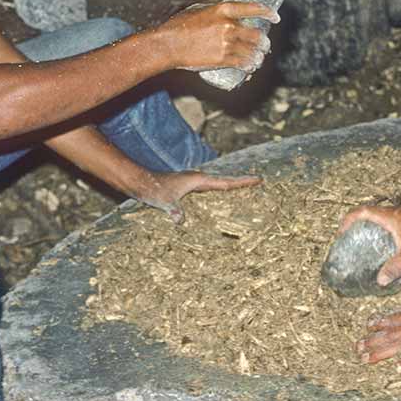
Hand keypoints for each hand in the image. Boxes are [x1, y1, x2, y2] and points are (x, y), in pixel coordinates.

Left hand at [132, 171, 260, 223]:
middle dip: (242, 183)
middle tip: (259, 183)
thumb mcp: (165, 202)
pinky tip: (221, 202)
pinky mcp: (188, 188)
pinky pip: (209, 191)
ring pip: (217, 186)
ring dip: (231, 188)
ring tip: (246, 192)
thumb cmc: (154, 189)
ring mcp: (194, 183)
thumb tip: (179, 220)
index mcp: (199, 181)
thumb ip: (174, 210)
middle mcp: (199, 180)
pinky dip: (219, 194)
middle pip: (226, 182)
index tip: (258, 179)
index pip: (226, 183)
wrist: (142, 182)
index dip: (243, 182)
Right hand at [156, 2, 277, 72]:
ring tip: (258, 59)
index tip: (275, 17)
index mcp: (224, 10)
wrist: (168, 44)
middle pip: (257, 35)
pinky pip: (244, 64)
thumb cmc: (179, 26)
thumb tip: (227, 14)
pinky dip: (250, 67)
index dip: (268, 13)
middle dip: (264, 42)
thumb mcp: (199, 11)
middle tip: (264, 46)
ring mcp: (227, 43)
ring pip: (253, 51)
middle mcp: (229, 25)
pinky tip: (251, 69)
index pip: (253, 8)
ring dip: (259, 57)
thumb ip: (215, 13)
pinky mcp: (222, 59)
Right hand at [339, 206, 400, 285]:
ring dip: (367, 227)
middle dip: (354, 224)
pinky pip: (386, 223)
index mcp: (390, 217)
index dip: (348, 220)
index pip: (362, 212)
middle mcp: (393, 213)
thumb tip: (380, 280)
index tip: (341, 233)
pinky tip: (382, 247)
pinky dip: (378, 231)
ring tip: (361, 245)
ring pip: (377, 218)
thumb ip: (395, 266)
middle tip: (348, 240)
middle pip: (367, 213)